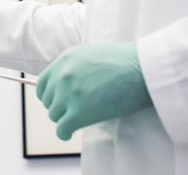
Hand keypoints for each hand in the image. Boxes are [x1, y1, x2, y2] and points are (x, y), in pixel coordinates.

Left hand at [35, 42, 152, 139]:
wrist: (144, 69)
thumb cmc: (128, 61)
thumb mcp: (93, 54)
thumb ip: (77, 67)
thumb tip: (71, 83)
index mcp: (65, 59)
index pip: (43, 84)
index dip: (51, 95)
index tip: (59, 101)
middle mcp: (63, 76)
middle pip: (49, 101)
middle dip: (60, 107)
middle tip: (73, 111)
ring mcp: (69, 94)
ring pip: (54, 116)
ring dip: (64, 119)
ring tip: (77, 120)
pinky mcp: (79, 112)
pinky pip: (62, 129)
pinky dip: (64, 133)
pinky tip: (70, 133)